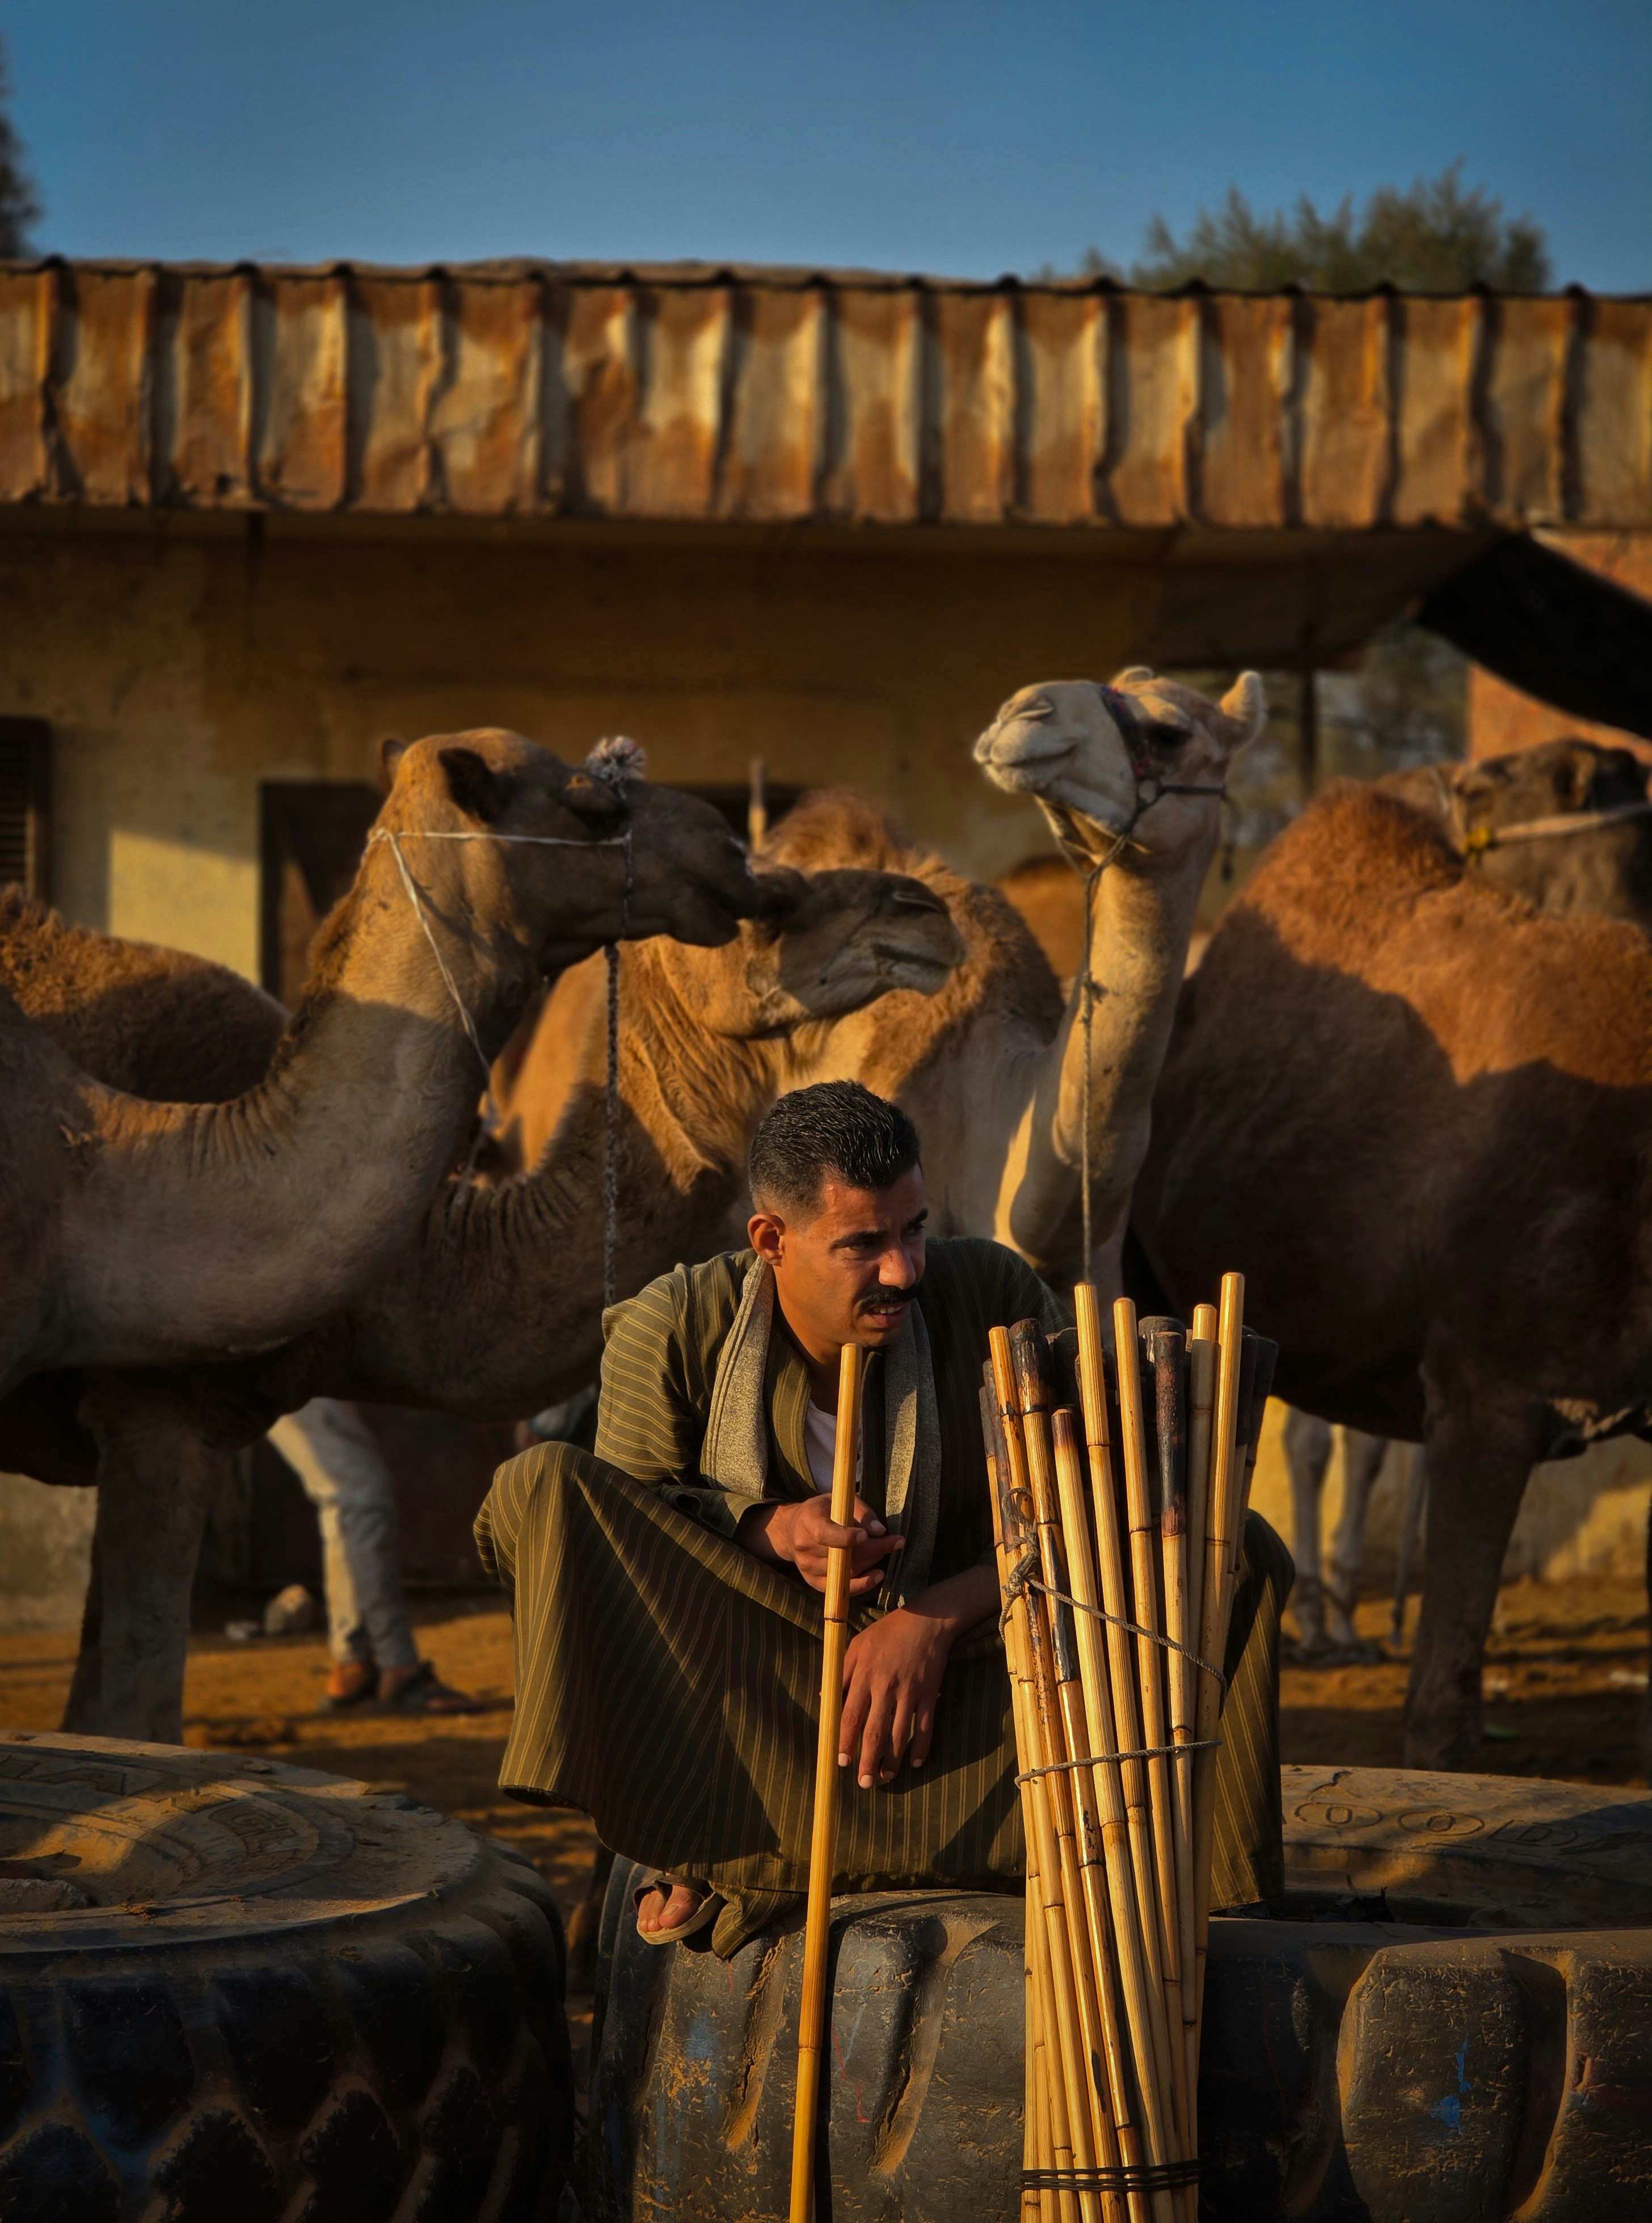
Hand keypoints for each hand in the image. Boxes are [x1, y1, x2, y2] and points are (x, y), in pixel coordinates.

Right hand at [737, 1494, 903, 1596]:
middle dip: (873, 1549)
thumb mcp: (839, 1500)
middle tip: (896, 1542)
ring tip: (886, 1551)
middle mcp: (804, 1547)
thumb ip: (861, 1512)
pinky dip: (861, 1585)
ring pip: (844, 1571)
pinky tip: (877, 1575)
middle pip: (841, 1555)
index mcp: (807, 1521)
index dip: (846, 1537)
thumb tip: (880, 1531)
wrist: (792, 1530)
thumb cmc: (822, 1511)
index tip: (867, 1536)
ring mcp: (807, 1568)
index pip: (824, 1534)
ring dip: (871, 1563)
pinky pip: (839, 1589)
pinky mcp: (813, 1582)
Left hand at [835, 1563, 999, 1786]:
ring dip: (892, 1760)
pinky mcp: (929, 1694)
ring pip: (899, 1735)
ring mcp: (908, 1692)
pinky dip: (921, 1747)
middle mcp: (884, 1687)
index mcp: (863, 1676)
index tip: (842, 1762)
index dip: (845, 1742)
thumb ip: (840, 1673)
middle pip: (874, 1732)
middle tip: (863, 1784)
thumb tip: (824, 1699)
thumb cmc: (886, 1632)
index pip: (850, 1716)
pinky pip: (925, 1727)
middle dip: (867, 1761)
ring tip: (885, 1778)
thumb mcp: (855, 1646)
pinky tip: (915, 1763)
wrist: (925, 1619)